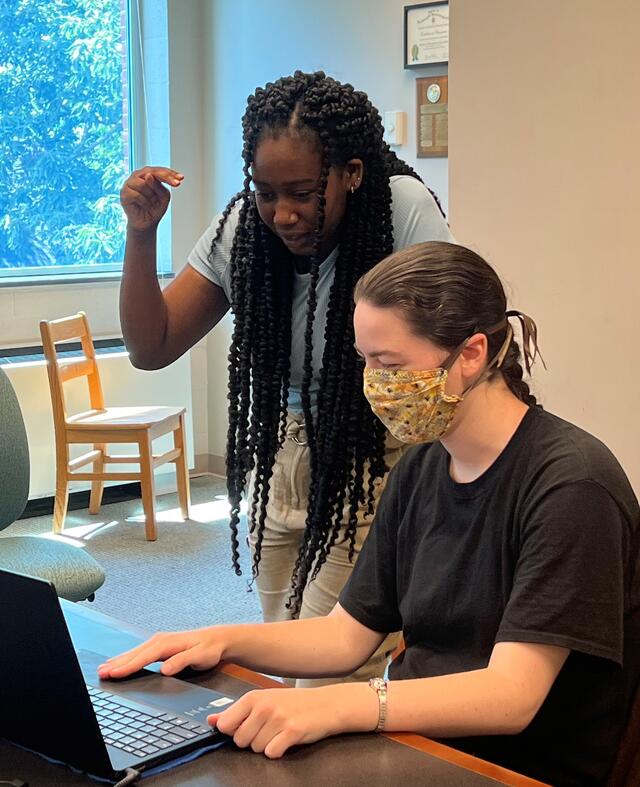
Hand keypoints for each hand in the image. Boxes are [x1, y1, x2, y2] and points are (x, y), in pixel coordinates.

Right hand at [97, 627, 223, 679]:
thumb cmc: (210, 649)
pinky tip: (120, 662)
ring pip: (135, 652)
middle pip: (135, 654)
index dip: (128, 666)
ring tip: (104, 668)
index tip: (114, 673)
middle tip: (100, 673)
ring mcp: (160, 642)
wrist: (218, 639)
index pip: (144, 657)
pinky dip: (127, 657)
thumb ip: (182, 661)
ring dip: (119, 660)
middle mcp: (161, 640)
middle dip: (117, 663)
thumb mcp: (201, 656)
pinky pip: (140, 652)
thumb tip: (165, 668)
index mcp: (168, 643)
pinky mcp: (160, 645)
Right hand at [120, 166, 183, 232]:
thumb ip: (159, 186)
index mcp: (147, 175)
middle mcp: (137, 176)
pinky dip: (144, 202)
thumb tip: (148, 176)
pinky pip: (137, 195)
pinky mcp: (124, 193)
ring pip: (144, 183)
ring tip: (151, 203)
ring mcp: (129, 184)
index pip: (158, 170)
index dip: (170, 173)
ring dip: (152, 195)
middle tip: (176, 184)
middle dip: (165, 177)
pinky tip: (145, 206)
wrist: (146, 224)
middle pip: (151, 172)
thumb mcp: (163, 197)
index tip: (181, 178)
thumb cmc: (154, 209)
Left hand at [208, 685, 366, 758]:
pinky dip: (278, 751)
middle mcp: (264, 706)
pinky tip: (286, 739)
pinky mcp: (291, 731)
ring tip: (279, 731)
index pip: (225, 725)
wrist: (326, 704)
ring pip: (255, 749)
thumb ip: (236, 712)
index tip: (248, 727)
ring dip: (266, 745)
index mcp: (253, 697)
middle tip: (268, 729)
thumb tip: (211, 721)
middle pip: (240, 741)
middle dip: (252, 740)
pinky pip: (271, 753)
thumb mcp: (264, 700)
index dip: (235, 731)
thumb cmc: (294, 703)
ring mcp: (278, 718)